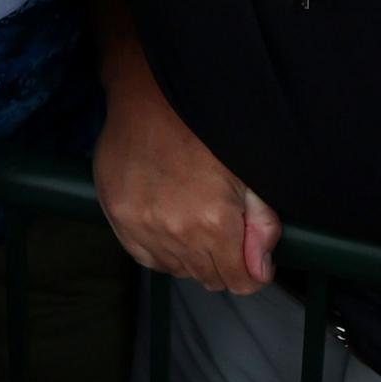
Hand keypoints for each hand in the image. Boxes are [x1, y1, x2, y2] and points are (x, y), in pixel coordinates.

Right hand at [94, 58, 277, 293]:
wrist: (150, 99)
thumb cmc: (203, 130)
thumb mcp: (246, 174)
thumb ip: (261, 226)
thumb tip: (261, 270)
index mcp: (215, 221)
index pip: (240, 282)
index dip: (251, 274)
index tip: (251, 260)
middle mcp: (176, 232)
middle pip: (208, 278)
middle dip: (223, 263)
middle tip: (224, 233)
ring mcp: (143, 227)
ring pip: (177, 270)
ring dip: (191, 256)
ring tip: (193, 220)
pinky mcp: (119, 219)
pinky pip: (146, 258)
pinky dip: (162, 250)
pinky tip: (168, 224)